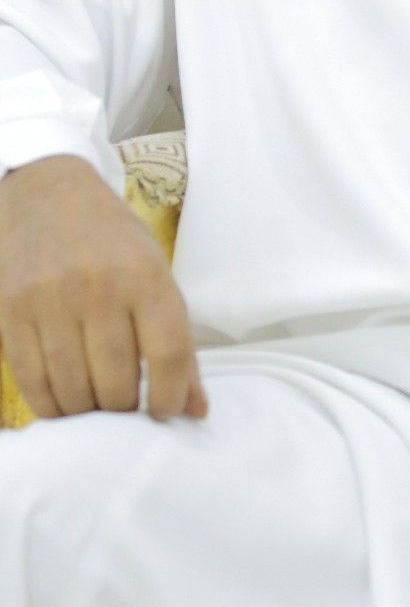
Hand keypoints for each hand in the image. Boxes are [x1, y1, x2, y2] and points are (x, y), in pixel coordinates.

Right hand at [0, 154, 207, 423]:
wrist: (46, 195)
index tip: (165, 411)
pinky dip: (51, 405)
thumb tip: (195, 408)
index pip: (168, 353)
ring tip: (95, 402)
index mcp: (145, 274)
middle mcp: (99, 287)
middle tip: (125, 405)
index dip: (171, 397)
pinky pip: (32, 382)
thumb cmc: (112, 239)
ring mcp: (51, 301)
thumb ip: (175, 340)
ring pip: (74, 391)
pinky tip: (64, 401)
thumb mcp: (154, 271)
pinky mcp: (12, 313)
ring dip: (87, 411)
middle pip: (118, 383)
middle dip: (125, 409)